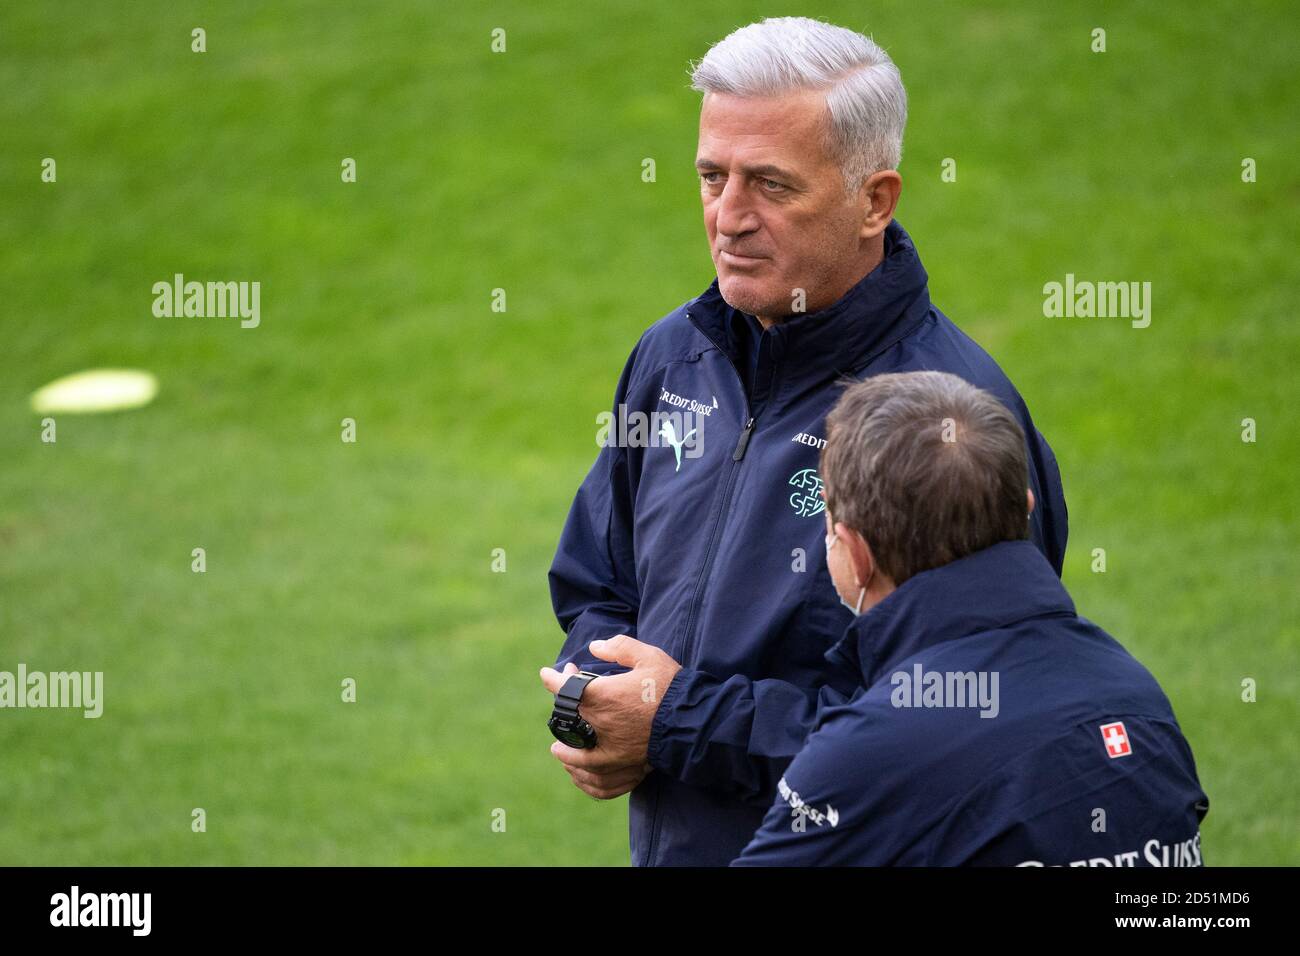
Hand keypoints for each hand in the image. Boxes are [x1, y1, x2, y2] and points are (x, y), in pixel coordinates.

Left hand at [539, 635, 682, 798]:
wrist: (696, 719)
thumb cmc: (671, 686)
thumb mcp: (647, 656)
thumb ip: (619, 648)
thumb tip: (595, 646)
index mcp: (603, 696)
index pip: (564, 688)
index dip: (552, 679)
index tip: (547, 673)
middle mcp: (601, 725)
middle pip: (567, 718)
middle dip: (561, 704)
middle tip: (565, 695)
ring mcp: (612, 750)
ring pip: (576, 755)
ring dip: (565, 751)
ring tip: (557, 749)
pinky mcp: (625, 766)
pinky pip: (598, 780)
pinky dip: (584, 779)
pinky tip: (580, 774)